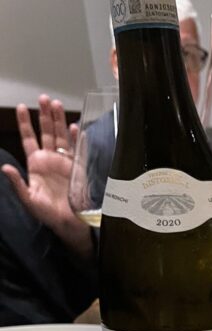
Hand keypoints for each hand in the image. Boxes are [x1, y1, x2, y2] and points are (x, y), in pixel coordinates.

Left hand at [1, 96, 90, 258]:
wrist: (69, 224)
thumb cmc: (48, 215)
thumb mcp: (29, 200)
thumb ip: (17, 183)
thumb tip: (6, 168)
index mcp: (36, 164)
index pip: (29, 139)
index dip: (25, 124)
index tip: (22, 107)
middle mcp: (50, 160)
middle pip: (46, 132)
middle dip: (44, 115)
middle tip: (44, 99)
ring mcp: (64, 163)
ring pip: (61, 137)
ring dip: (59, 121)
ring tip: (57, 104)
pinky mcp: (78, 169)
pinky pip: (77, 151)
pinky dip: (77, 139)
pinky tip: (74, 128)